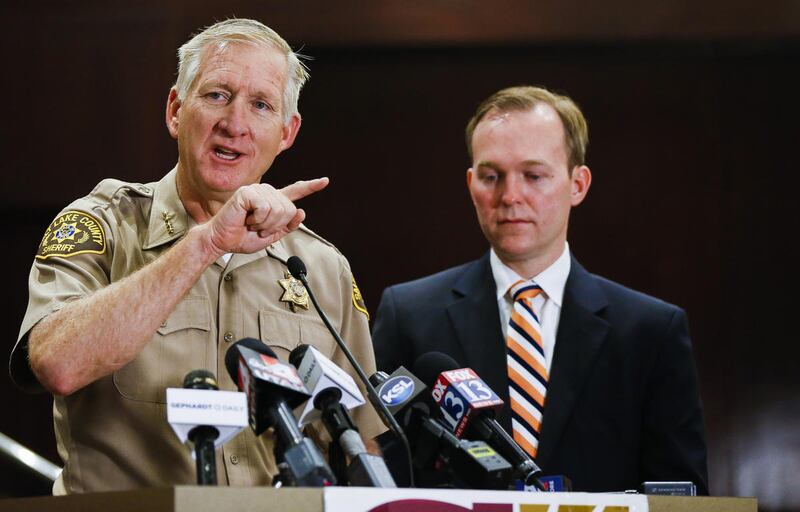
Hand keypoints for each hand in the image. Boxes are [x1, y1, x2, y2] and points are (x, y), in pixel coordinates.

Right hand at [205, 177, 328, 254]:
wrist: (222, 240)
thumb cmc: (243, 237)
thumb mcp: (272, 235)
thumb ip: (288, 226)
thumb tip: (301, 212)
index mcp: (273, 201)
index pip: (295, 191)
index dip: (311, 187)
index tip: (325, 181)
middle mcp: (267, 192)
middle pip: (289, 209)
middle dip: (276, 225)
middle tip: (259, 228)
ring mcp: (257, 190)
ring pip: (279, 209)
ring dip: (266, 224)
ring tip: (252, 224)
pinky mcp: (248, 192)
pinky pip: (266, 208)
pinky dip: (258, 219)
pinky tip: (247, 219)